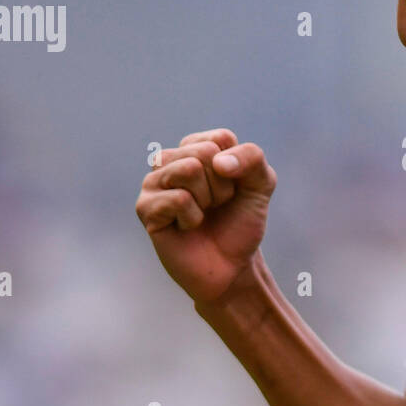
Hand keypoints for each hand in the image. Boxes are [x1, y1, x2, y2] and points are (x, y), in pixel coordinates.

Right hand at [135, 128, 276, 304]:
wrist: (231, 266)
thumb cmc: (240, 222)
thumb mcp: (261, 185)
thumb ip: (252, 158)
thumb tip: (218, 162)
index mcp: (195, 147)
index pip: (220, 139)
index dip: (237, 169)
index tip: (233, 189)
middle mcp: (171, 160)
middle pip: (204, 152)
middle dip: (222, 185)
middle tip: (216, 206)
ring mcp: (154, 182)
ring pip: (189, 169)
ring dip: (208, 199)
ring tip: (202, 214)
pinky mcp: (145, 207)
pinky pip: (179, 199)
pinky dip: (193, 218)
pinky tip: (187, 228)